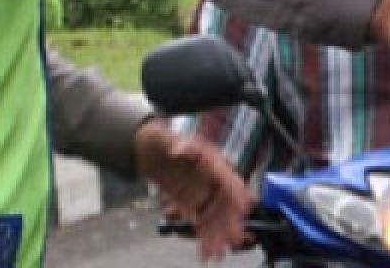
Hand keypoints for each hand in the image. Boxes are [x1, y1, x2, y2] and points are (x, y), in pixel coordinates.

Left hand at [132, 117, 251, 259]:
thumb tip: (178, 149)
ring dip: (215, 235)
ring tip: (216, 254)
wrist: (146, 150)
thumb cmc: (160, 140)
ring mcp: (200, 192)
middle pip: (223, 202)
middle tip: (233, 241)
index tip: (244, 206)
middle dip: (228, 222)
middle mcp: (209, 178)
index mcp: (210, 160)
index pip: (227, 177)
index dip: (236, 191)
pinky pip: (198, 221)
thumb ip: (176, 143)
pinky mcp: (189, 203)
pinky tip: (204, 251)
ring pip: (212, 216)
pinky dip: (202, 236)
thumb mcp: (166, 136)